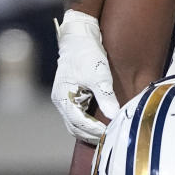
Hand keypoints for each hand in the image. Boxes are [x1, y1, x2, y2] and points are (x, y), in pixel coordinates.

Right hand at [51, 11, 119, 140]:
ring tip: (108, 132)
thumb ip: (105, 96)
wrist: (79, 36)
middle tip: (111, 137)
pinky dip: (89, 123)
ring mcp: (65, 99)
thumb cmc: (87, 53)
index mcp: (63, 98)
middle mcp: (61, 101)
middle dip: (92, 135)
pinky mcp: (72, 95)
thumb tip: (114, 115)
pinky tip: (103, 122)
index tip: (111, 134)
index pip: (78, 124)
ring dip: (90, 130)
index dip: (95, 131)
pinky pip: (79, 116)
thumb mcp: (98, 74)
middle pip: (75, 128)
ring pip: (76, 124)